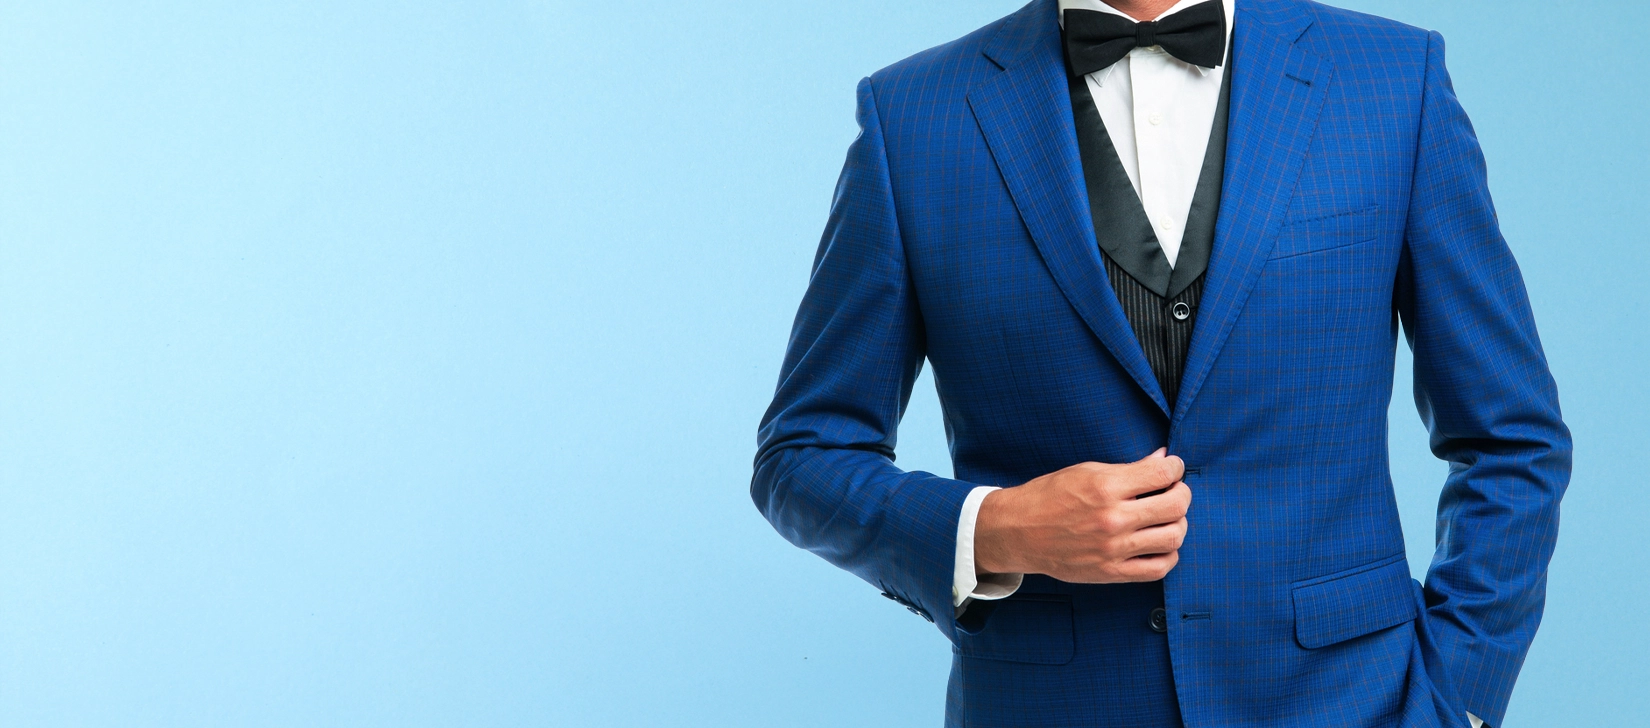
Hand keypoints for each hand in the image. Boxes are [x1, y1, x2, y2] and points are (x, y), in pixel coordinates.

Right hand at [974, 448, 1189, 582]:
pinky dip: (1169, 554)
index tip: (1173, 467)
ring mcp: (1114, 549)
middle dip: (1182, 494)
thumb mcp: (1085, 471)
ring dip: (1178, 524)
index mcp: (1105, 488)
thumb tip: (1162, 460)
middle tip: (1174, 490)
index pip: (1163, 474)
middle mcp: (1113, 519)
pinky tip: (1159, 543)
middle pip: (1175, 506)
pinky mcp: (1111, 572)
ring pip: (1173, 537)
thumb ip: (1127, 469)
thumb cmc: (1048, 497)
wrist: (1018, 532)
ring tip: (1167, 518)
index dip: (1175, 467)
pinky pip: (1158, 568)